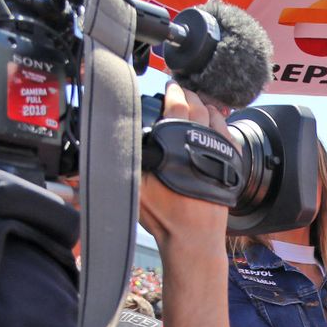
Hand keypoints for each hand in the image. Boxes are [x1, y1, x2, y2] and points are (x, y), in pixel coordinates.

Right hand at [138, 82, 229, 244]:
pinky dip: (222, 124)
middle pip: (200, 107)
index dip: (173, 93)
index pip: (178, 106)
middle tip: (182, 92)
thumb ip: (122, 162)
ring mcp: (222, 154)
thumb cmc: (165, 216)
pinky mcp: (233, 165)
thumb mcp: (135, 188)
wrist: (195, 238)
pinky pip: (230, 135)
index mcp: (180, 142)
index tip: (170, 87)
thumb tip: (92, 151)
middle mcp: (204, 143)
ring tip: (197, 104)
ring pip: (218, 119)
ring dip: (207, 107)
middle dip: (190, 96)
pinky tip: (215, 124)